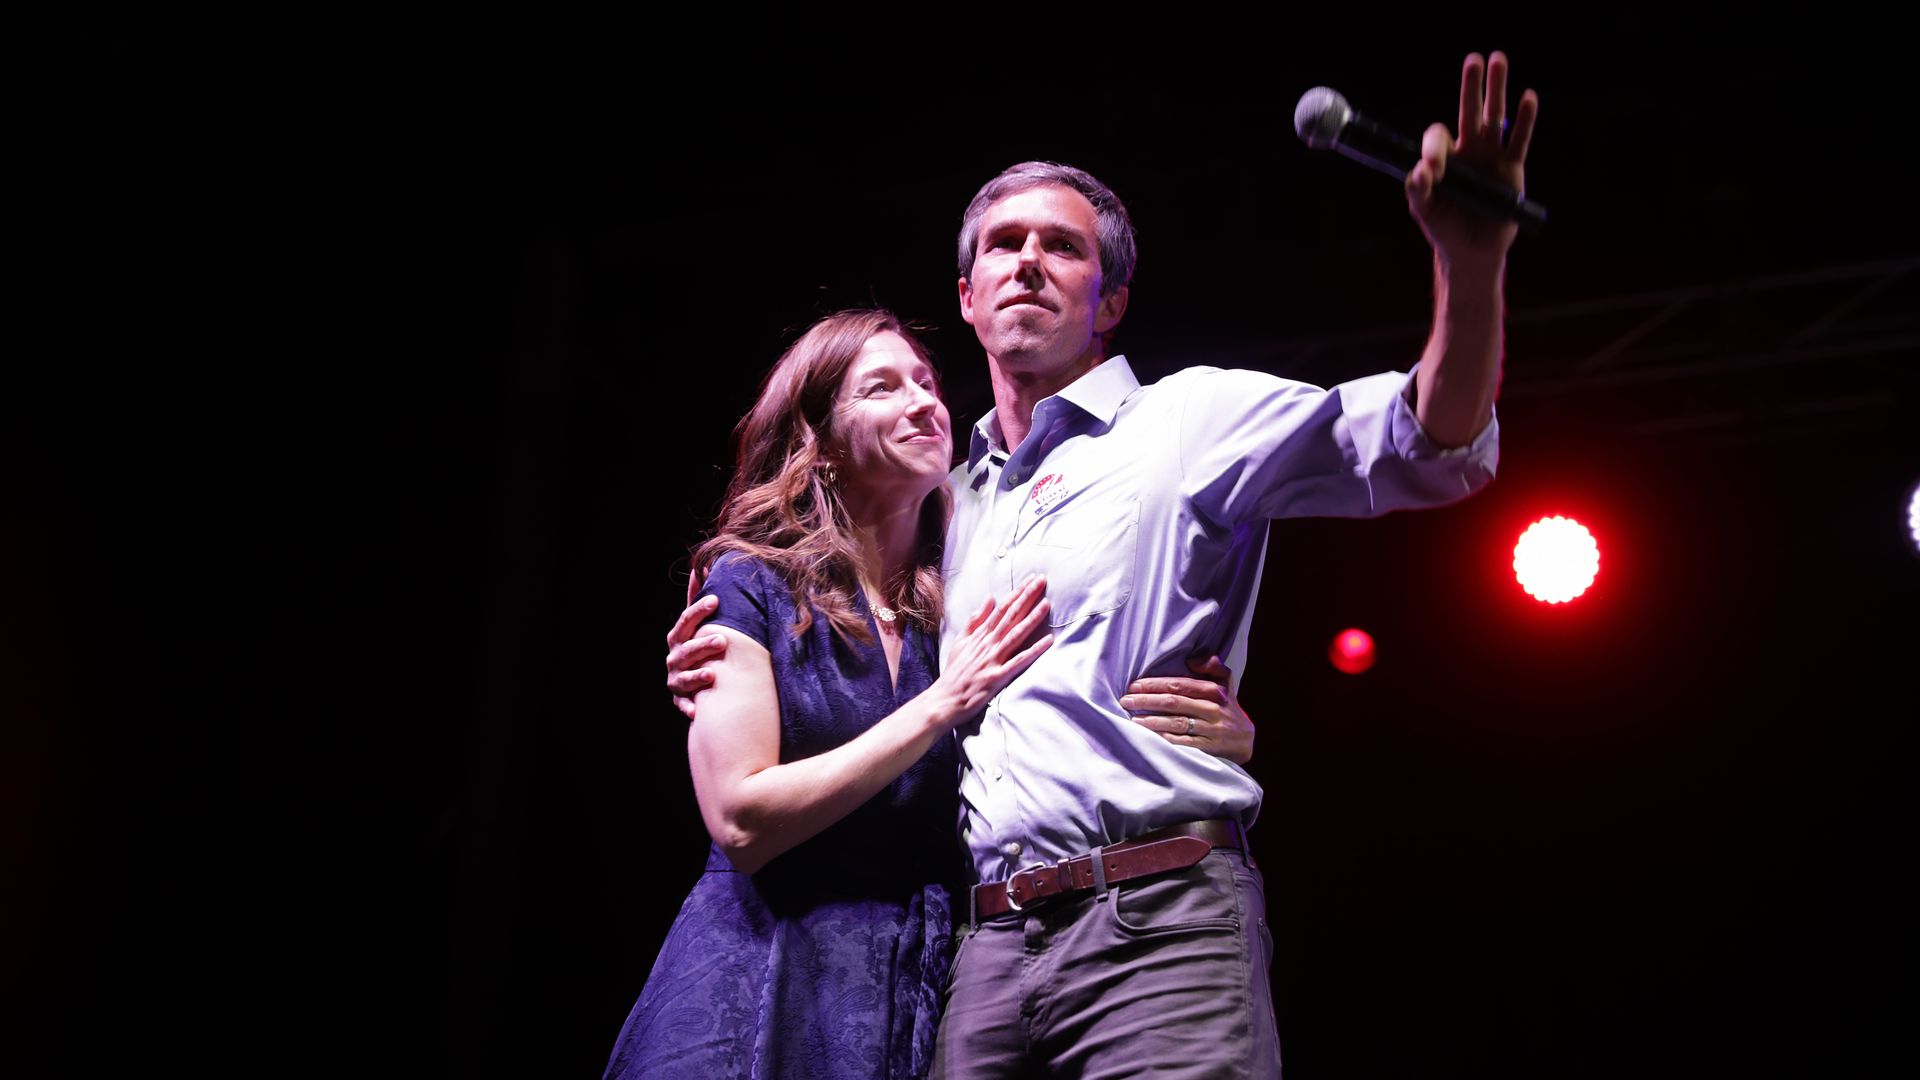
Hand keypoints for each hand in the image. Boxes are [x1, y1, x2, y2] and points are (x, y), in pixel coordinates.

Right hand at [665, 593, 726, 719]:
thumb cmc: (696, 645)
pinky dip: (689, 707)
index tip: (716, 600)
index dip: (698, 610)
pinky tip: (697, 711)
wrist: (690, 681)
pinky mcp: (681, 699)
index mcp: (678, 637)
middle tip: (723, 640)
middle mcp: (674, 658)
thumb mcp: (695, 623)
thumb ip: (697, 597)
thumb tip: (703, 566)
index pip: (686, 620)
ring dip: (696, 676)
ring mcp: (676, 679)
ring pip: (684, 678)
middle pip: (687, 650)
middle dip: (703, 645)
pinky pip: (684, 705)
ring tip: (712, 673)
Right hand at [932, 576, 1052, 719]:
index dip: (1018, 593)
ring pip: (1015, 634)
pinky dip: (1033, 651)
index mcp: (980, 635)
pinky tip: (1048, 641)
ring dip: (1031, 619)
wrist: (945, 699)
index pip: (1002, 609)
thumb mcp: (961, 641)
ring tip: (1046, 604)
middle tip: (1042, 580)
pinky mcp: (997, 677)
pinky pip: (1019, 661)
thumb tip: (990, 599)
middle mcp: (987, 644)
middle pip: (1010, 616)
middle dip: (1027, 597)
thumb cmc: (954, 672)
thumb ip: (975, 620)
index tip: (1031, 579)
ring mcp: (992, 660)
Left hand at [1121, 654, 1254, 763]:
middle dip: (1147, 700)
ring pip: (1176, 723)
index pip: (1180, 684)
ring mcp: (1211, 730)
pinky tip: (1148, 736)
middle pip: (1174, 702)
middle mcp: (1213, 709)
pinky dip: (1164, 739)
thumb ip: (1213, 666)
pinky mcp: (1208, 748)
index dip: (1155, 684)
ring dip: (1152, 720)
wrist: (1245, 740)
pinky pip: (1182, 743)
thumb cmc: (1226, 707)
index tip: (1134, 685)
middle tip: (1126, 700)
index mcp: (1215, 691)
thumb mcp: (1226, 684)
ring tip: (1132, 718)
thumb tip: (1193, 659)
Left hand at [1407, 51, 1538, 268]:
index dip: (1435, 146)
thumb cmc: (1445, 229)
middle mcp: (1467, 150)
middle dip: (1471, 87)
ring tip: (1499, 60)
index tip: (1434, 169)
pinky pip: (1519, 139)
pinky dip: (1524, 119)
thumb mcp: (1424, 211)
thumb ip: (1417, 190)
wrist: (1472, 251)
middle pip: (1469, 111)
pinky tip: (1528, 97)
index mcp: (1443, 158)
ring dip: (1497, 90)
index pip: (1438, 135)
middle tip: (1474, 60)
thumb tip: (1420, 170)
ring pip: (1496, 117)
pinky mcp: (1512, 168)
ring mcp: (1491, 156)